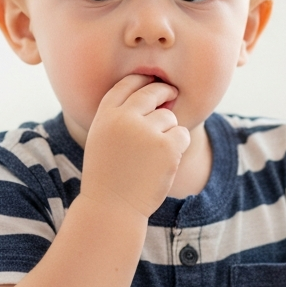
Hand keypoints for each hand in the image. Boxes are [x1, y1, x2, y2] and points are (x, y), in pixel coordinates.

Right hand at [77, 76, 189, 219]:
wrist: (112, 207)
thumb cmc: (108, 176)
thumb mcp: (103, 140)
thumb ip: (121, 118)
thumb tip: (156, 96)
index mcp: (105, 116)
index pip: (126, 85)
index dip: (141, 79)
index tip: (152, 79)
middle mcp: (124, 119)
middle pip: (152, 92)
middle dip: (165, 91)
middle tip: (172, 93)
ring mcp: (146, 132)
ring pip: (169, 117)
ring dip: (168, 130)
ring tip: (154, 154)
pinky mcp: (166, 146)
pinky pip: (182, 134)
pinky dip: (179, 145)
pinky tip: (165, 161)